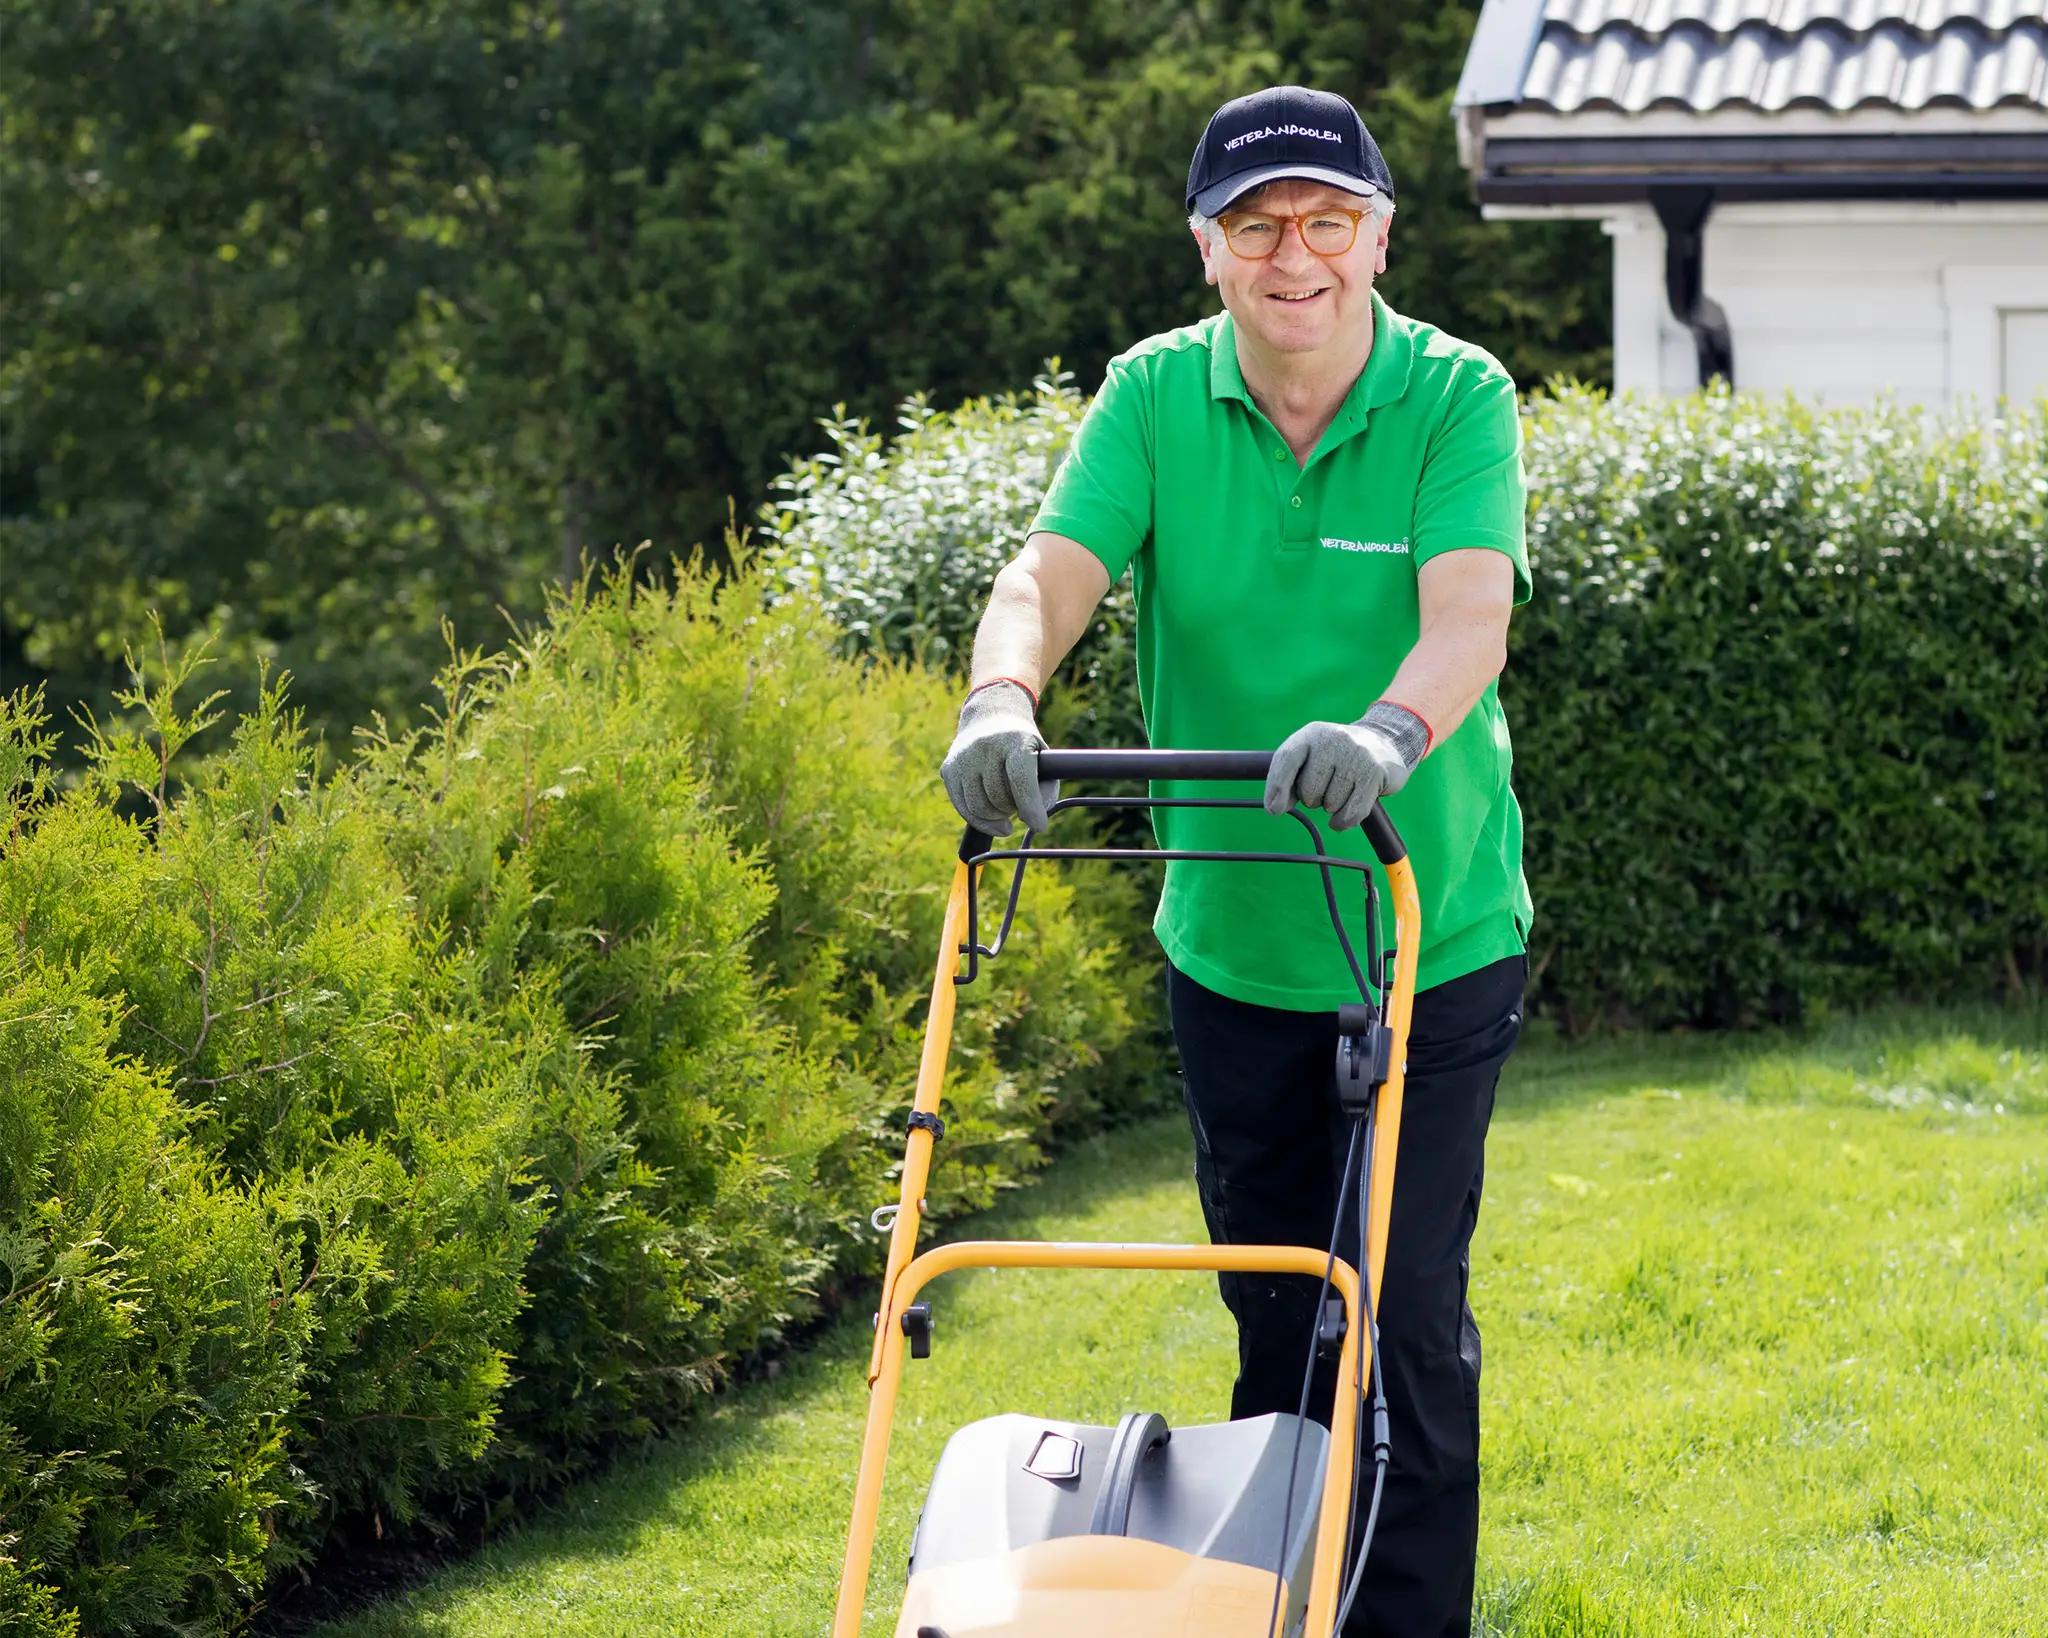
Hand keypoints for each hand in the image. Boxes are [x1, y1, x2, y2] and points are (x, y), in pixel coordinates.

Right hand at [940, 680, 1055, 834]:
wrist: (990, 717)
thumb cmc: (1022, 745)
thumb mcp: (1043, 758)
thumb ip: (1046, 789)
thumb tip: (1033, 820)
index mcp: (1015, 740)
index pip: (1020, 778)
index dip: (1030, 806)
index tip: (1039, 825)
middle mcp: (985, 746)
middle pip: (999, 798)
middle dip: (1013, 810)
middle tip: (1020, 805)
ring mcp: (963, 757)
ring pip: (979, 807)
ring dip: (996, 817)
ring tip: (1006, 808)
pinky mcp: (949, 769)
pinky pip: (963, 808)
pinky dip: (980, 821)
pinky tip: (993, 821)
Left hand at [1263, 703, 1427, 830]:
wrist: (1383, 743)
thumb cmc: (1335, 757)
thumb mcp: (1309, 758)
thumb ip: (1288, 781)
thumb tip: (1276, 808)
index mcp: (1312, 733)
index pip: (1286, 759)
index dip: (1277, 787)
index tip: (1274, 810)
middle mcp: (1334, 739)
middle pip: (1309, 790)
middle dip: (1313, 799)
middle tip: (1326, 786)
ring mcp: (1357, 755)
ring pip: (1330, 804)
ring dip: (1332, 807)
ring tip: (1342, 789)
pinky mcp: (1375, 773)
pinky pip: (1352, 813)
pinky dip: (1343, 822)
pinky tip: (1341, 819)